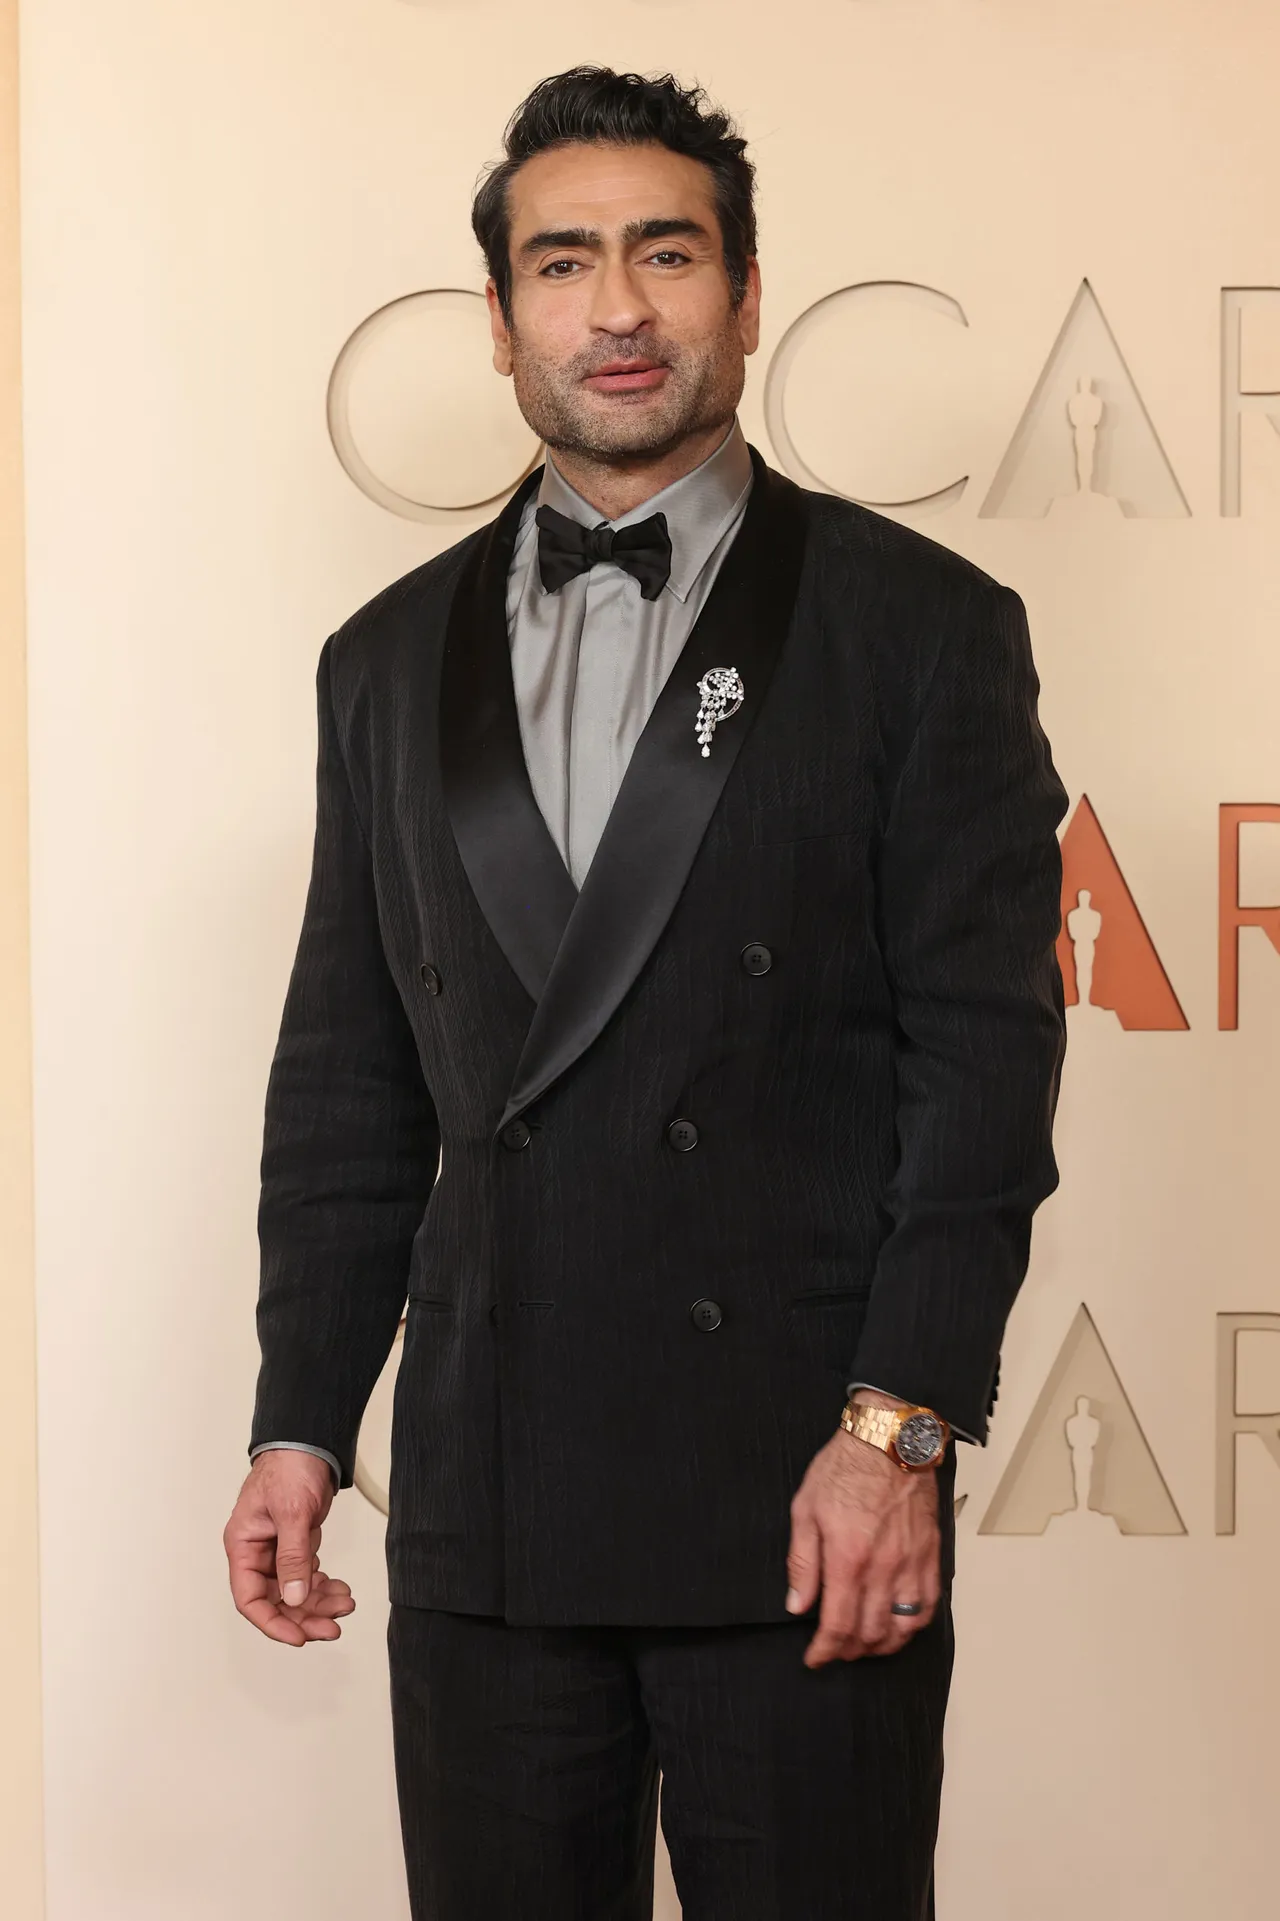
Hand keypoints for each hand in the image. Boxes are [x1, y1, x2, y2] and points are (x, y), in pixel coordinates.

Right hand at [223, 1450, 355, 1647]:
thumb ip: (292, 1556)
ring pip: (295, 1592)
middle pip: (275, 1600)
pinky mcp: (297, 1545)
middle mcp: (257, 1552)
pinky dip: (323, 1587)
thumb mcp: (291, 1512)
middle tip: (332, 1628)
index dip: (272, 1622)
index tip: (298, 1636)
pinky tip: (340, 1590)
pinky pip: (307, 1576)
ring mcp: (278, 1550)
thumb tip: (295, 1597)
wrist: (310, 1442)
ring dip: (319, 1603)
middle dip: (303, 1617)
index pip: (249, 1598)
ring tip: (345, 1605)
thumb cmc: (289, 1467)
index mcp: (243, 1545)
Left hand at [785, 1416, 941, 1667]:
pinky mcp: (930, 1556)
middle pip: (869, 1633)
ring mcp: (911, 1564)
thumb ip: (802, 1562)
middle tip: (835, 1650)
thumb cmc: (845, 1468)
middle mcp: (883, 1568)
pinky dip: (912, 1626)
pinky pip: (927, 1606)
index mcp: (848, 1558)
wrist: (889, 1440)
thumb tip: (797, 1606)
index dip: (824, 1650)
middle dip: (849, 1651)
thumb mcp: (805, 1509)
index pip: (838, 1625)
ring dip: (881, 1645)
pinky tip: (897, 1626)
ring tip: (864, 1645)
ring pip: (902, 1628)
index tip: (814, 1658)